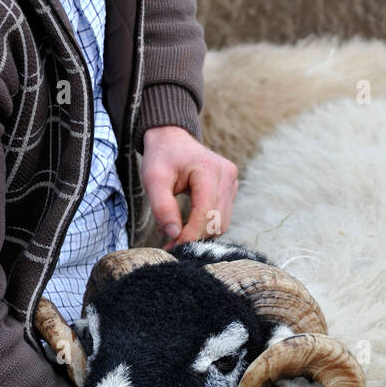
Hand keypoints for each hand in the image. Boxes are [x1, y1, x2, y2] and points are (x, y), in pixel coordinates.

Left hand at [141, 124, 237, 243]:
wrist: (172, 139)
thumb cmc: (161, 157)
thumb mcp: (153, 179)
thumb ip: (162, 207)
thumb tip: (174, 234)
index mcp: (209, 169)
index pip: (206, 212)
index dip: (190, 235)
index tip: (171, 248)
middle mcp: (227, 175)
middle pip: (217, 221)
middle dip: (194, 237)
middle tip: (170, 244)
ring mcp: (232, 181)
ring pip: (222, 223)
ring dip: (200, 233)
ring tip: (175, 230)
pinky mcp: (231, 188)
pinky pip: (222, 216)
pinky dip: (205, 225)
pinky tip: (186, 222)